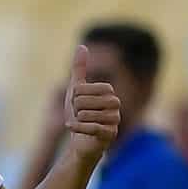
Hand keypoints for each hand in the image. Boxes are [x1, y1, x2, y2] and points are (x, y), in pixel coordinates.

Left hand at [63, 44, 119, 161]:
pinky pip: (91, 128)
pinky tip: (72, 128)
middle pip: (84, 101)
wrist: (81, 142)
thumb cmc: (80, 116)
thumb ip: (80, 69)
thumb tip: (82, 46)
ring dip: (77, 120)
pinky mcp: (111, 135)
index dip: (75, 96)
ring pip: (86, 114)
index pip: (84, 88)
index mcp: (109, 92)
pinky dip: (77, 128)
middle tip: (79, 116)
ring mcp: (115, 120)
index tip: (77, 104)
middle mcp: (116, 105)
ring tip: (80, 123)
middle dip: (75, 109)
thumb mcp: (76, 90)